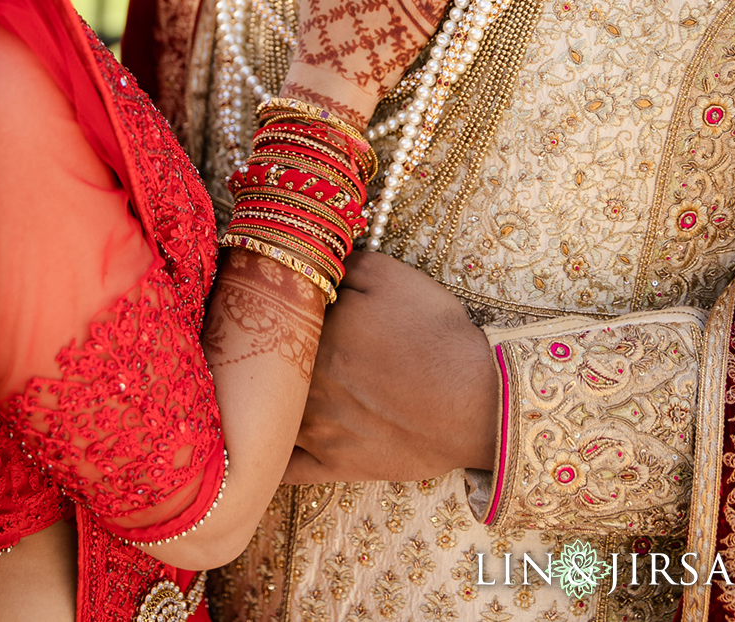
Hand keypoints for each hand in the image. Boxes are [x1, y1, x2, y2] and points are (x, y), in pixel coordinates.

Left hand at [282, 250, 498, 483]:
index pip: (271, 319)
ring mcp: (315, 430)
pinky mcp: (335, 464)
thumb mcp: (389, 277)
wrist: (481, 403)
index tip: (275, 309)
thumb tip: (314, 263)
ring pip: (267, 417)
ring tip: (253, 395)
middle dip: (260, 357)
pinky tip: (259, 449)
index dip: (274, 312)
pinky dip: (268, 461)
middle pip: (263, 368)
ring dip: (259, 404)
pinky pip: (286, 469)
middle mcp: (301, 385)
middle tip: (259, 348)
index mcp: (308, 337)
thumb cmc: (437, 337)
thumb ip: (340, 265)